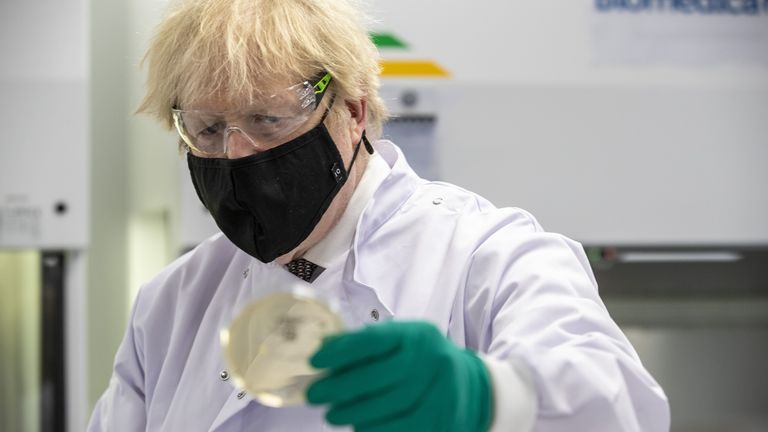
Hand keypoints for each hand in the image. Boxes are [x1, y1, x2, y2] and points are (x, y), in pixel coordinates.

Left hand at [306, 321, 491, 431]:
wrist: (470, 385)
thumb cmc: (421, 361)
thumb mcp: (400, 342)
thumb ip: (365, 344)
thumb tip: (323, 348)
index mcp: (418, 334)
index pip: (374, 340)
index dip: (341, 352)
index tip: (315, 362)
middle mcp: (433, 359)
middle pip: (379, 376)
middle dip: (341, 387)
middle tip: (315, 395)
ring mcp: (441, 391)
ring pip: (389, 407)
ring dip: (354, 413)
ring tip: (333, 415)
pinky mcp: (442, 419)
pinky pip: (402, 428)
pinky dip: (375, 430)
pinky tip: (359, 427)